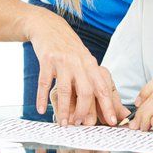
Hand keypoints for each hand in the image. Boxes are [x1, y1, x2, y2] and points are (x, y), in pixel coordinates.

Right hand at [29, 9, 120, 125]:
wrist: (49, 27)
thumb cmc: (69, 49)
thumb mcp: (85, 61)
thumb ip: (95, 82)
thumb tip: (107, 102)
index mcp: (91, 64)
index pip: (103, 87)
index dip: (108, 106)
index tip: (111, 121)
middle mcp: (79, 62)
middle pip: (86, 91)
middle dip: (84, 111)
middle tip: (80, 124)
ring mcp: (63, 61)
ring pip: (65, 90)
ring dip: (64, 109)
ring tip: (63, 123)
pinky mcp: (47, 60)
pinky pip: (44, 83)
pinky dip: (42, 98)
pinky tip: (41, 109)